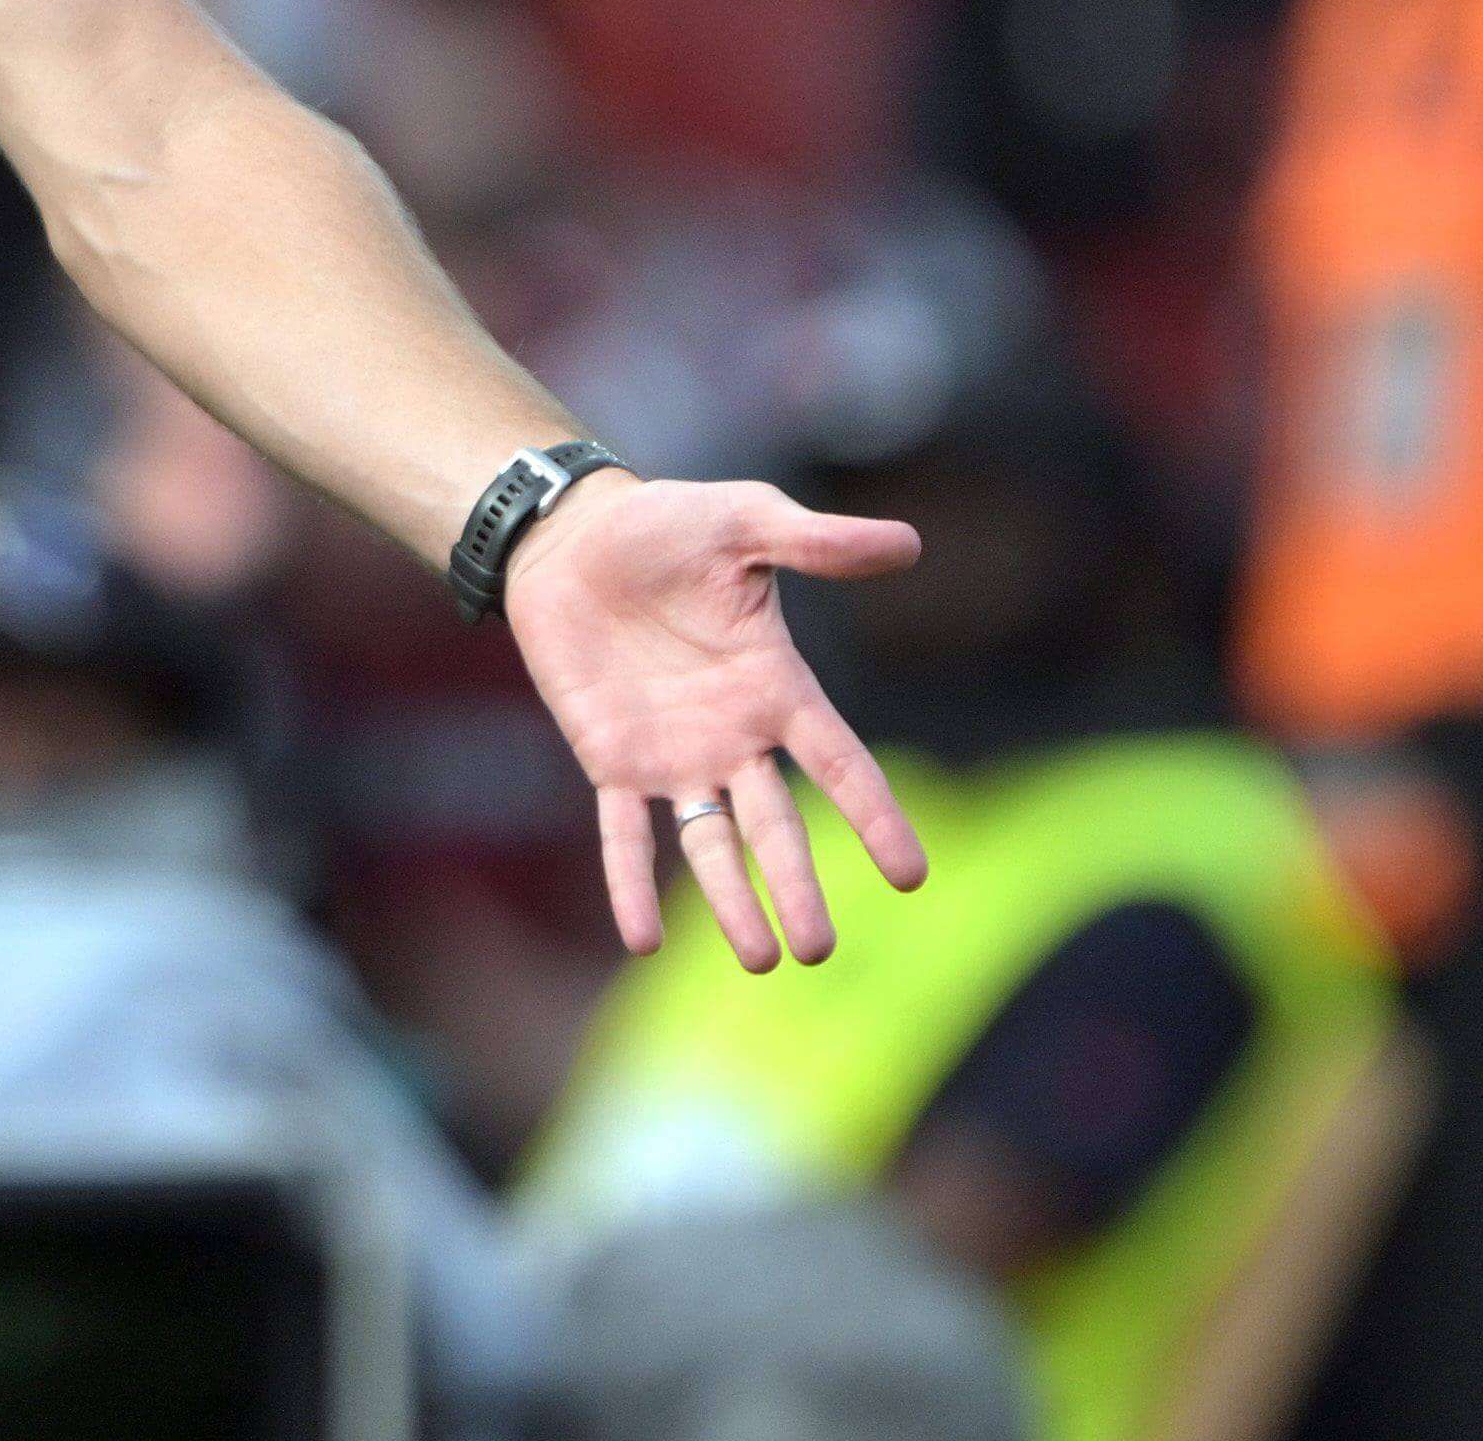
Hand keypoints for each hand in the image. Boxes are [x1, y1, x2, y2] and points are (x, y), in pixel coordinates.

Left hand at [499, 469, 928, 968]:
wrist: (572, 535)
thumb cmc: (666, 524)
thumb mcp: (746, 521)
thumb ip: (818, 542)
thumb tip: (906, 542)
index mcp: (777, 687)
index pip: (841, 764)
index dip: (875, 817)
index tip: (911, 878)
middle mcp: (733, 735)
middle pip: (776, 827)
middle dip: (798, 887)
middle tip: (820, 951)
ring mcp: (673, 754)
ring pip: (710, 843)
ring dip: (732, 901)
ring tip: (763, 960)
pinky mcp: (609, 757)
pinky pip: (624, 832)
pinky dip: (629, 884)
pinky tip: (640, 939)